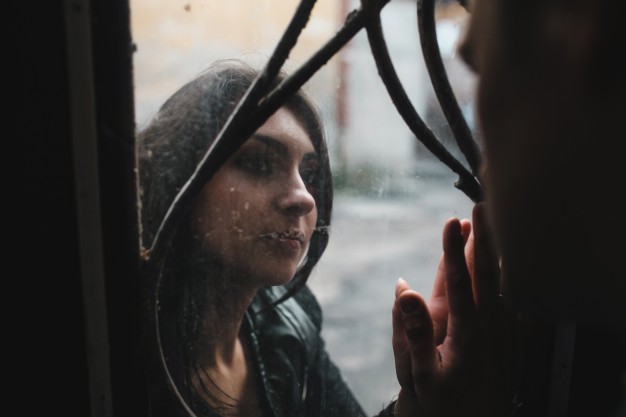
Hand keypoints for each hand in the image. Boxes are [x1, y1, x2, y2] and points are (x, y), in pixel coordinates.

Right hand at [391, 202, 513, 416]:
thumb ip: (412, 332)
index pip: (459, 281)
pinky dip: (513, 280)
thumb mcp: (418, 374)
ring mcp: (504, 335)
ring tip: (494, 227)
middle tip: (481, 206)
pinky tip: (514, 271)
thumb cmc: (440, 403)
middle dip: (484, 238)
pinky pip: (515, 304)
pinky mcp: (510, 343)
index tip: (451, 221)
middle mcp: (491, 328)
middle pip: (488, 275)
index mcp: (467, 332)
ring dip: (497, 254)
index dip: (454, 249)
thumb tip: (404, 289)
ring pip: (503, 285)